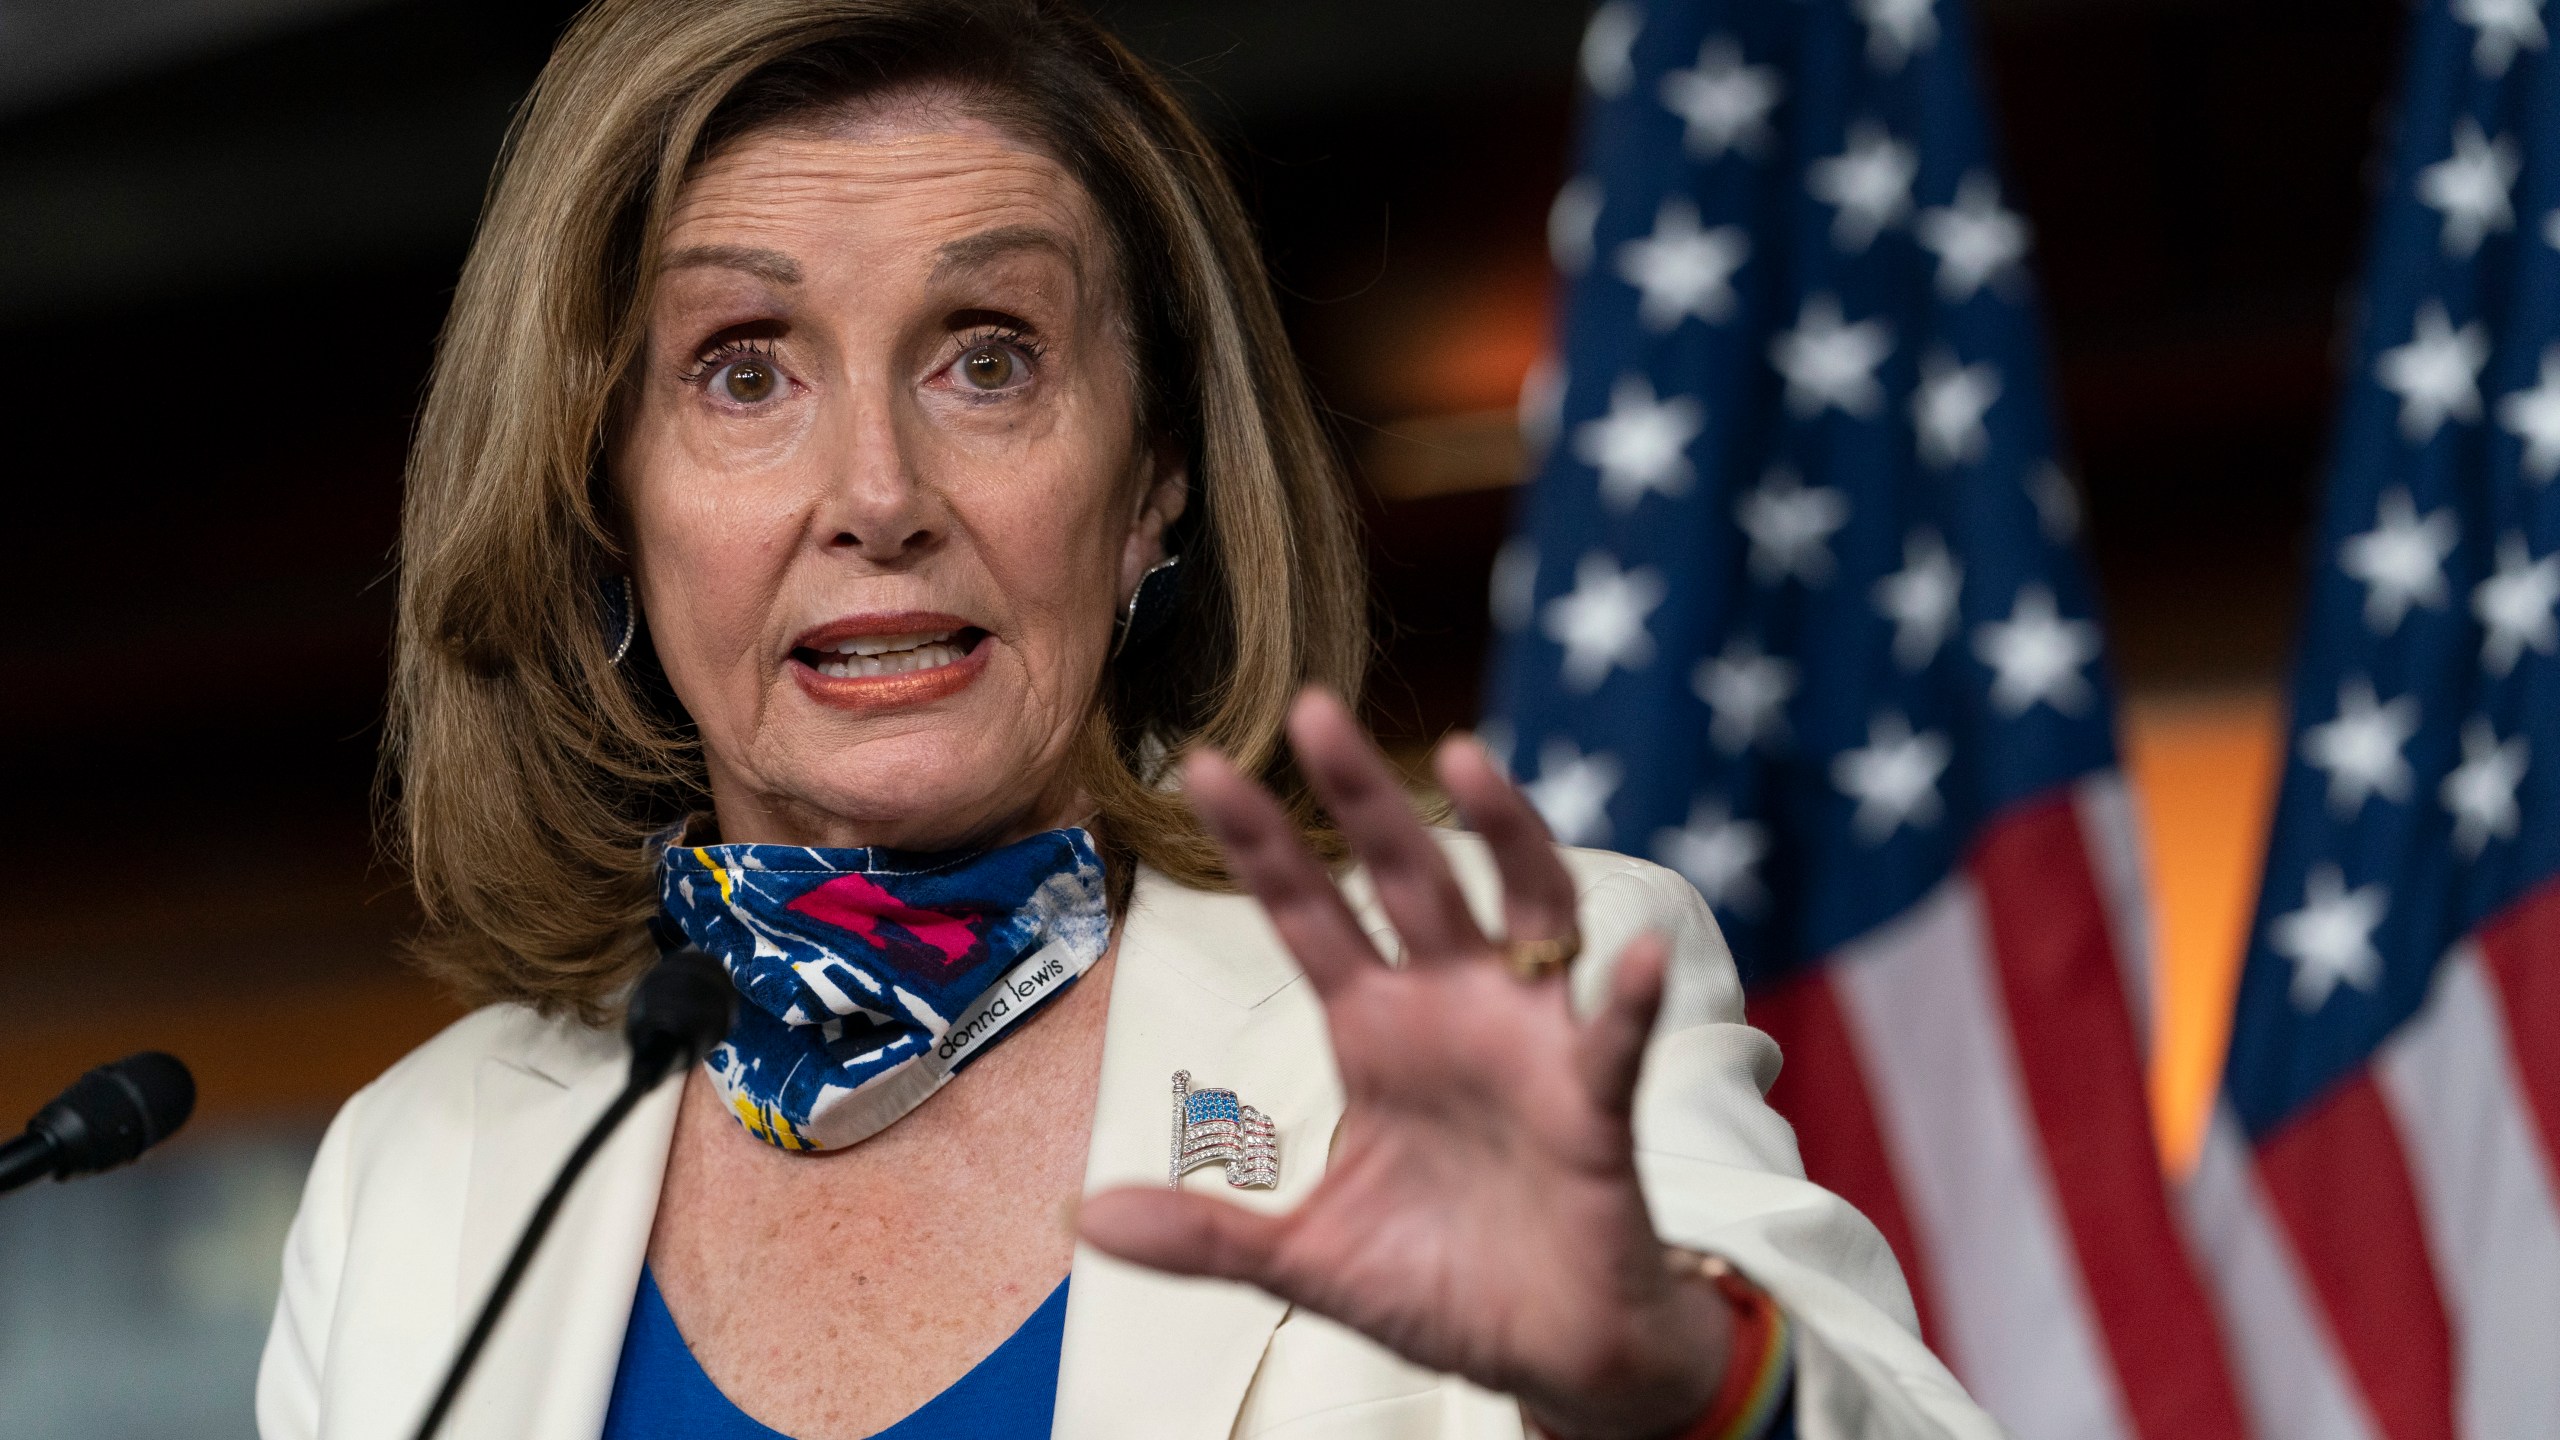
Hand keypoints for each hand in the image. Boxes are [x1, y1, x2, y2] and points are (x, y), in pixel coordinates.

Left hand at [1080, 690, 1731, 1439]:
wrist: (1551, 1354)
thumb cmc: (1441, 1285)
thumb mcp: (1305, 1261)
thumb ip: (1206, 1234)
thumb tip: (1081, 1217)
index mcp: (1374, 1031)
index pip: (1307, 916)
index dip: (1260, 844)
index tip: (1201, 766)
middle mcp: (1451, 1010)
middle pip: (1404, 878)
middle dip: (1360, 796)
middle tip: (1311, 708)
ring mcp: (1528, 1045)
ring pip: (1525, 911)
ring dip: (1505, 834)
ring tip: (1467, 762)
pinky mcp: (1592, 1106)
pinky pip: (1612, 1041)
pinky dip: (1628, 999)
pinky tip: (1636, 955)